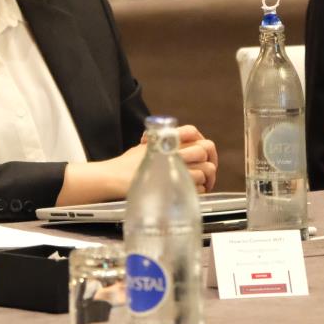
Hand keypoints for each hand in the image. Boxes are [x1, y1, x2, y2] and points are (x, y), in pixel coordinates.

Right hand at [56, 125, 218, 204]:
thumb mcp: (145, 147)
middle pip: (205, 149)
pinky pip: (198, 188)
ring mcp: (176, 166)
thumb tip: (182, 151)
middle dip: (209, 161)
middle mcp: (174, 149)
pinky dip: (198, 191)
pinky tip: (188, 192)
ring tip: (197, 185)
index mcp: (167, 138)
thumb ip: (164, 146)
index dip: (200, 141)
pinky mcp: (175, 184)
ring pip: (205, 170)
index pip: (193, 131)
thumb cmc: (126, 165)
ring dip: (205, 179)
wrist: (114, 178)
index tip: (201, 153)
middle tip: (207, 173)